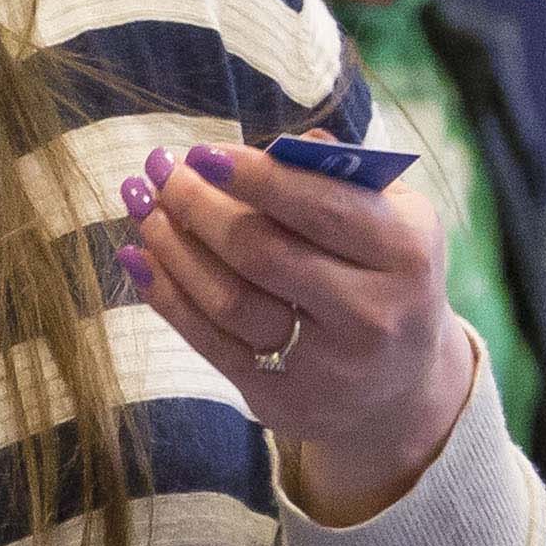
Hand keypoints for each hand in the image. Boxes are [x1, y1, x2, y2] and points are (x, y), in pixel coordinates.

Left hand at [118, 139, 473, 523]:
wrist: (401, 385)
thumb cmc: (385, 276)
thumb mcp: (393, 220)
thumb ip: (345, 178)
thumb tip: (285, 146)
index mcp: (406, 254)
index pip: (321, 207)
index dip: (255, 176)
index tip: (202, 152)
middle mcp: (372, 314)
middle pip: (262, 253)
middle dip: (199, 205)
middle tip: (161, 172)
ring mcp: (324, 365)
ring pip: (227, 299)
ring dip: (173, 247)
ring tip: (145, 206)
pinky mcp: (279, 399)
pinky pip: (207, 340)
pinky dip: (165, 294)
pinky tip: (138, 257)